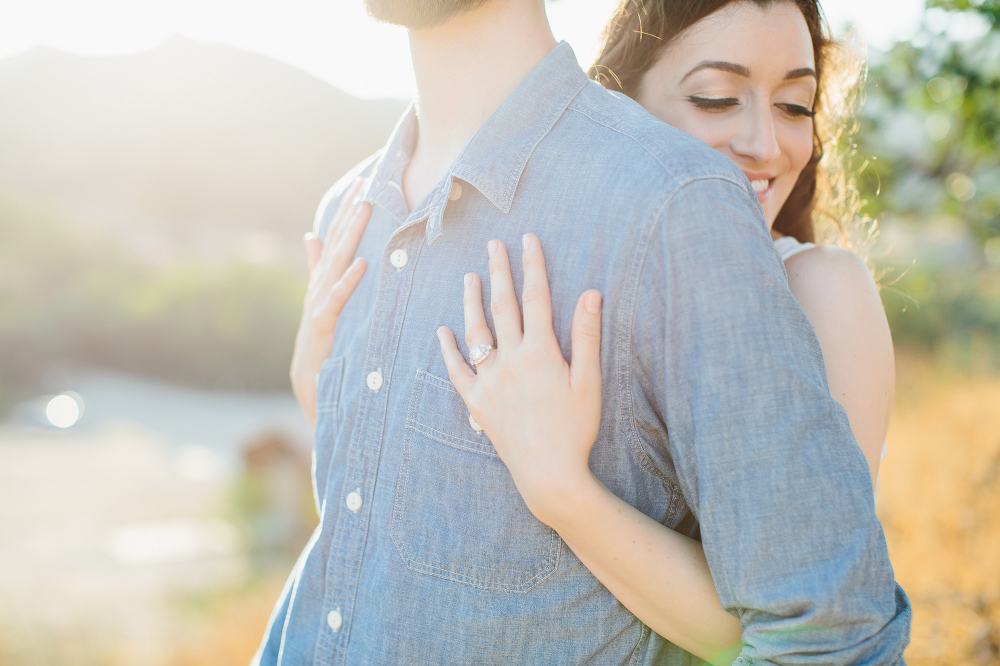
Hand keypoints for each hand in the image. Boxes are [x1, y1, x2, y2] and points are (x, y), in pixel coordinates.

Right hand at [291, 177, 370, 428]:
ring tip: (366, 210)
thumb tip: (313, 236)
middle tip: (366, 183)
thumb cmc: (319, 337)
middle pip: (338, 240)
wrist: (308, 377)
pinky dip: (350, 281)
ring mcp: (321, 301)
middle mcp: (320, 283)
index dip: (348, 208)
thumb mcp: (320, 297)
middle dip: (352, 211)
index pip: (337, 235)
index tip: (364, 182)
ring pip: (339, 262)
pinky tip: (363, 264)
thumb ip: (317, 266)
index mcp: (323, 276)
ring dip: (351, 235)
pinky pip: (339, 298)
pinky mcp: (326, 322)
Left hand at [436, 234, 603, 527]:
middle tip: (493, 245)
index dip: (532, 266)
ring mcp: (490, 381)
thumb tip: (590, 293)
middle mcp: (511, 361)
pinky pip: (458, 372)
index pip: (536, 298)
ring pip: (476, 333)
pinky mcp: (477, 403)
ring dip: (471, 302)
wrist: (548, 474)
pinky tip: (442, 332)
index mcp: (540, 352)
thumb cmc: (575, 429)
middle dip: (499, 272)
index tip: (527, 239)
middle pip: (502, 307)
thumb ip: (587, 336)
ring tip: (469, 277)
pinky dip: (449, 350)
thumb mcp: (588, 382)